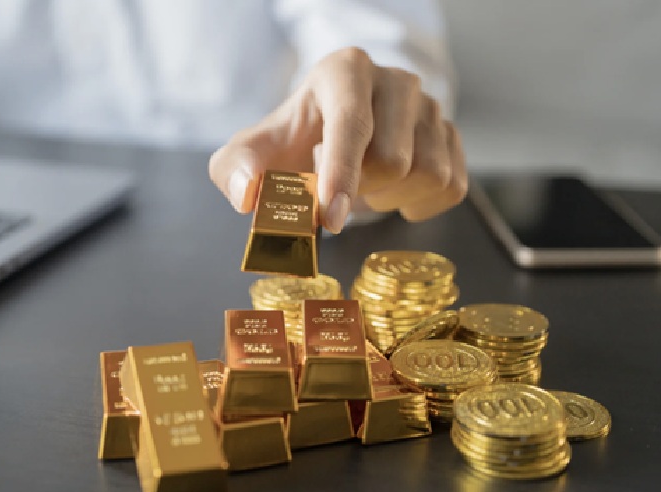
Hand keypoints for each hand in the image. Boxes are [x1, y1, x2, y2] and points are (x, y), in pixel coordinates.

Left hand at [209, 47, 467, 233]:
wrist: (326, 136)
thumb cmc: (291, 143)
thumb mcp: (251, 153)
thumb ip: (236, 169)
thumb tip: (249, 194)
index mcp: (345, 71)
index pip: (352, 124)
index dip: (342, 176)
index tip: (328, 221)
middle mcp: (395, 81)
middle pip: (393, 160)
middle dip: (360, 190)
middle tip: (337, 190)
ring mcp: (430, 106)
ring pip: (429, 174)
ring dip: (391, 199)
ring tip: (365, 186)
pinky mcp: (451, 135)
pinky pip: (453, 187)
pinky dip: (420, 205)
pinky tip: (394, 194)